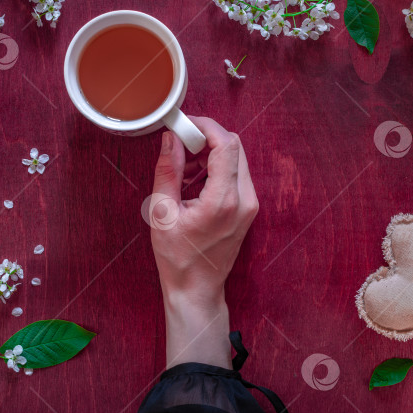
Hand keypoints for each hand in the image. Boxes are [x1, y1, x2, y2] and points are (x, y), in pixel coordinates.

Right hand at [149, 116, 257, 367]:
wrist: (197, 288)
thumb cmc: (177, 256)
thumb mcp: (162, 212)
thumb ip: (168, 170)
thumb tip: (171, 139)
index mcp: (223, 200)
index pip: (226, 145)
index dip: (205, 126)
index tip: (184, 124)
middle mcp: (244, 200)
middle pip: (234, 147)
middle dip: (207, 138)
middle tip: (181, 145)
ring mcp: (250, 204)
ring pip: (236, 159)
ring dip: (210, 154)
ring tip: (183, 171)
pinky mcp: (248, 208)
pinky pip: (236, 175)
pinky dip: (216, 169)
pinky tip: (194, 183)